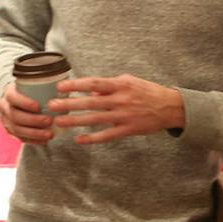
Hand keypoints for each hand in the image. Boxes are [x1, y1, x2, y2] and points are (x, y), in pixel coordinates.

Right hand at [0, 82, 56, 145]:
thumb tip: (64, 87)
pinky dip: (33, 140)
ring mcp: (6, 121)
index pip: (12, 97)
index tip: (38, 106)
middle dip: (33, 120)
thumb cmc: (30, 91)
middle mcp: (4, 107)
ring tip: (50, 134)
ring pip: (17, 129)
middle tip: (49, 121)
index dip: (24, 102)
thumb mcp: (34, 84)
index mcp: (9, 93)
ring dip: (34, 133)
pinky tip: (44, 140)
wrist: (18, 101)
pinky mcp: (10, 132)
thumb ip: (45, 85)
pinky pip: (20, 138)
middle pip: (15, 116)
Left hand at [54, 75, 185, 143]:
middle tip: (52, 106)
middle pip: (90, 103)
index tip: (60, 87)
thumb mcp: (129, 82)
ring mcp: (124, 116)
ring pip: (95, 119)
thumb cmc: (147, 92)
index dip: (76, 85)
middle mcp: (121, 100)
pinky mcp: (128, 130)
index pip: (94, 84)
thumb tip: (89, 92)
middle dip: (69, 104)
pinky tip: (79, 139)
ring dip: (76, 121)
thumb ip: (109, 86)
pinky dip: (93, 138)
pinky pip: (107, 135)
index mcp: (120, 85)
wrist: (170, 107)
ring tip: (59, 122)